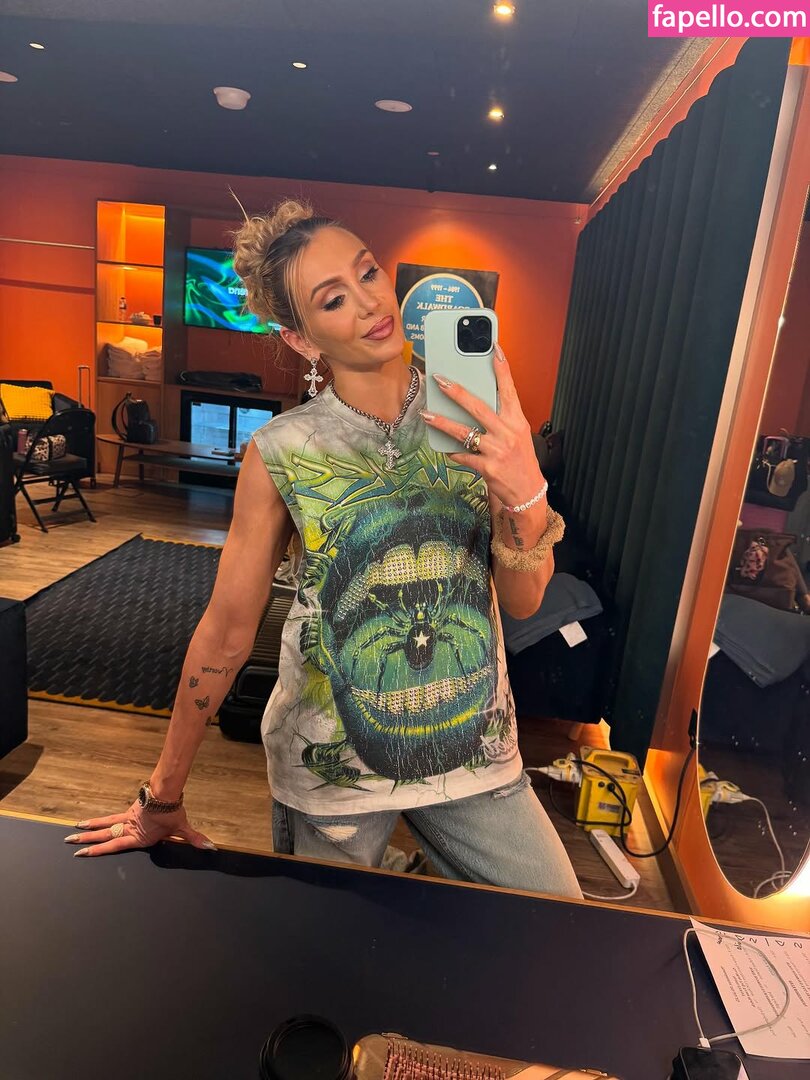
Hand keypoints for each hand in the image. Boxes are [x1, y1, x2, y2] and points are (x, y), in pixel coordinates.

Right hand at [64, 800, 216, 857]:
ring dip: (90, 827)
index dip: (98, 850)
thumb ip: (195, 839)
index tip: (83, 853)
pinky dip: (103, 819)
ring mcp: (128, 818)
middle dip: (86, 839)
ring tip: (74, 829)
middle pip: (104, 834)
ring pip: (105, 824)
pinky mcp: (131, 810)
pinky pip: (113, 817)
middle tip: (69, 842)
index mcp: (138, 837)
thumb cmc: (172, 811)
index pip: (114, 845)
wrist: (167, 792)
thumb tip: (211, 848)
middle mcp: (129, 829)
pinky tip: (95, 820)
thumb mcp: (182, 828)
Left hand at [420, 342, 544, 507]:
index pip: (509, 390)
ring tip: (427, 414)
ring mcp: (497, 451)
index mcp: (517, 421)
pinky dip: (451, 452)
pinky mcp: (486, 468)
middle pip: (478, 407)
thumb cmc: (521, 460)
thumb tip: (473, 404)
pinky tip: (443, 448)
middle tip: (440, 379)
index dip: (502, 369)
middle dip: (456, 392)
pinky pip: (462, 456)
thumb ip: (500, 418)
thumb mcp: (518, 435)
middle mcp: (507, 433)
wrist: (528, 492)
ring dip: (442, 422)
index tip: (494, 348)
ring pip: (464, 432)